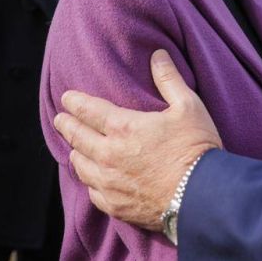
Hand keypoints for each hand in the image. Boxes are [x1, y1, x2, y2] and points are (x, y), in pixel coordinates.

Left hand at [53, 50, 221, 229]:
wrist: (202, 195)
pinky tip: (92, 179)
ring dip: (76, 153)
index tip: (66, 97)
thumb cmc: (196, 147)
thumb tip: (158, 54)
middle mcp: (109, 155)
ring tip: (75, 148)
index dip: (75, 102)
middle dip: (66, 125)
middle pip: (77, 138)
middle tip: (60, 119)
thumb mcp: (188, 106)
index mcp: (124, 128)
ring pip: (80, 166)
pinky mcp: (116, 206)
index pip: (88, 110)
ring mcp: (110, 183)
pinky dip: (89, 182)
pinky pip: (92, 192)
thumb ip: (169, 79)